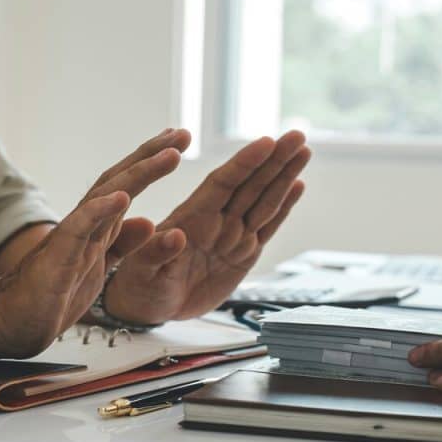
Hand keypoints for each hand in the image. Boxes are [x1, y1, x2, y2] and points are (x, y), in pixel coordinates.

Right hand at [0, 129, 186, 356]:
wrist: (15, 320)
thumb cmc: (55, 292)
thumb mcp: (100, 266)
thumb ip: (123, 243)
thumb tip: (148, 222)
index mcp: (99, 225)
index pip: (127, 183)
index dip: (152, 161)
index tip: (178, 141)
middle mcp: (86, 223)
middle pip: (121, 179)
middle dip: (152, 155)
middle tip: (183, 134)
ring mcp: (72, 236)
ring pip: (106, 195)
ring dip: (139, 173)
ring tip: (168, 156)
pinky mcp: (58, 257)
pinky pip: (79, 228)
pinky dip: (99, 210)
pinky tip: (121, 197)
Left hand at [105, 130, 309, 323]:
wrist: (149, 306)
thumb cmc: (139, 284)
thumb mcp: (141, 271)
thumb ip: (157, 253)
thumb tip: (176, 236)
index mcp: (190, 219)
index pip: (222, 184)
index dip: (244, 163)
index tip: (265, 143)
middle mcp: (215, 221)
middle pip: (250, 185)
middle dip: (274, 160)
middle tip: (296, 135)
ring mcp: (231, 236)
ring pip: (263, 201)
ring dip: (284, 176)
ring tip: (302, 151)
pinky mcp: (242, 254)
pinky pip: (267, 227)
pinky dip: (284, 207)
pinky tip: (296, 185)